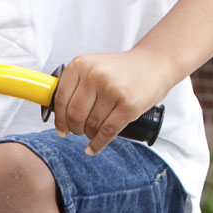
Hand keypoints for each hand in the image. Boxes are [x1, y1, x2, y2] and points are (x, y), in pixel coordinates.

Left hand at [50, 51, 175, 154]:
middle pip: (74, 114)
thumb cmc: (122, 69)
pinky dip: (98, 143)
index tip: (61, 129)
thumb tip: (58, 114)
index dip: (59, 119)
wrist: (154, 63)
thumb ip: (76, 84)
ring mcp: (112, 90)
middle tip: (78, 131)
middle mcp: (94, 75)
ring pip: (91, 124)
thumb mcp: (94, 67)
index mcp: (81, 64)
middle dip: (74, 128)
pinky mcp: (129, 105)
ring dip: (89, 134)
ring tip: (92, 133)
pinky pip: (107, 131)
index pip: (61, 99)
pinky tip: (93, 148)